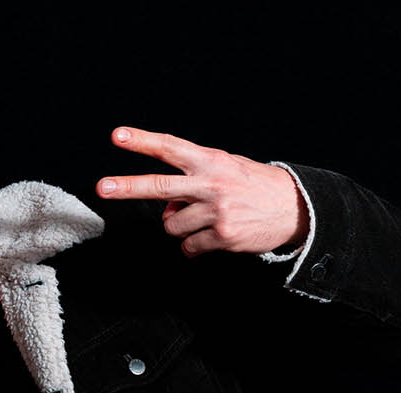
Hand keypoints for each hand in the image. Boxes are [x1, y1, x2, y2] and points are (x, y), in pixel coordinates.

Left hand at [97, 127, 309, 256]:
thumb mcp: (227, 169)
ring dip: (182, 227)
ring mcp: (216, 211)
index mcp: (211, 162)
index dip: (143, 141)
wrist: (297, 209)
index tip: (118, 136)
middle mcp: (211, 184)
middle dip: (127, 187)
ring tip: (207, 220)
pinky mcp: (222, 236)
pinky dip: (195, 246)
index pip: (171, 148)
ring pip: (171, 225)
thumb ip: (193, 181)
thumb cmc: (255, 187)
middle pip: (159, 186)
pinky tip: (214, 236)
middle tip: (103, 187)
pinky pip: (188, 247)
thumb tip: (167, 207)